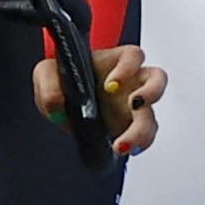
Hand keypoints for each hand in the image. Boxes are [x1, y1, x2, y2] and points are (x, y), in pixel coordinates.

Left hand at [33, 44, 164, 157]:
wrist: (64, 100)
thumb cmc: (63, 78)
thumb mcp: (47, 73)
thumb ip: (48, 83)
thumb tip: (56, 102)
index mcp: (115, 61)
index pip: (133, 55)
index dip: (128, 66)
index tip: (111, 83)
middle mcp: (131, 81)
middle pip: (157, 80)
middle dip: (151, 92)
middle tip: (134, 105)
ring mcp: (134, 105)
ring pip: (153, 114)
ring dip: (144, 129)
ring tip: (124, 143)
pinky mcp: (131, 126)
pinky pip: (144, 135)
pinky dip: (137, 144)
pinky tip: (122, 149)